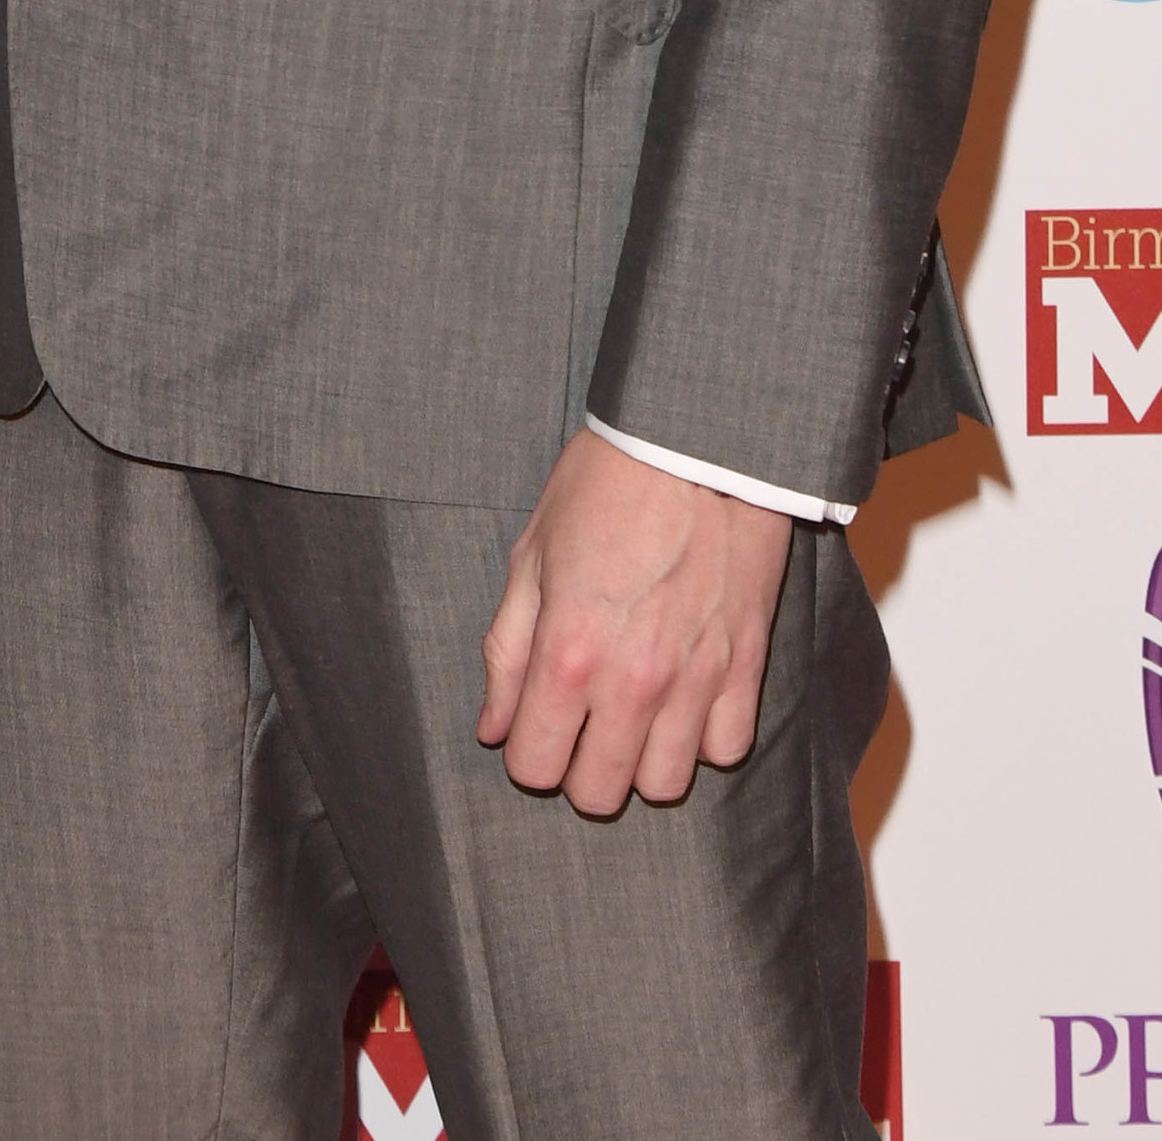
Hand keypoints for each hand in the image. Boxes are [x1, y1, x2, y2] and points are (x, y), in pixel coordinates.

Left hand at [476, 427, 790, 814]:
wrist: (695, 445)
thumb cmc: (604, 487)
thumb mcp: (532, 555)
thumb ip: (507, 650)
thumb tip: (492, 726)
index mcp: (567, 652)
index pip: (535, 766)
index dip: (526, 752)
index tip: (533, 725)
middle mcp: (632, 683)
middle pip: (598, 793)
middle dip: (577, 768)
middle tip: (579, 724)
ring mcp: (695, 682)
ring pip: (664, 786)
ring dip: (640, 761)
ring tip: (631, 716)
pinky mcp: (746, 670)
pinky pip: (724, 750)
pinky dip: (701, 738)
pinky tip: (682, 699)